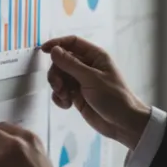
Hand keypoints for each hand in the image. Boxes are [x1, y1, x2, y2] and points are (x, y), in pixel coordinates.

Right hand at [42, 35, 150, 149]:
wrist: (123, 124)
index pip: (72, 43)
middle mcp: (87, 66)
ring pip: (59, 76)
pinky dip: (60, 98)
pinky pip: (60, 91)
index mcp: (95, 57)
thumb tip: (54, 50)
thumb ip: (70, 64)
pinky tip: (67, 105)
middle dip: (56, 73)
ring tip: (65, 97)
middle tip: (58, 86)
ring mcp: (81, 81)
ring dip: (57, 87)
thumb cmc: (114, 97)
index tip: (43, 51)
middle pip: (61, 61)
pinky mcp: (76, 95)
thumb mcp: (91, 79)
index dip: (57, 43)